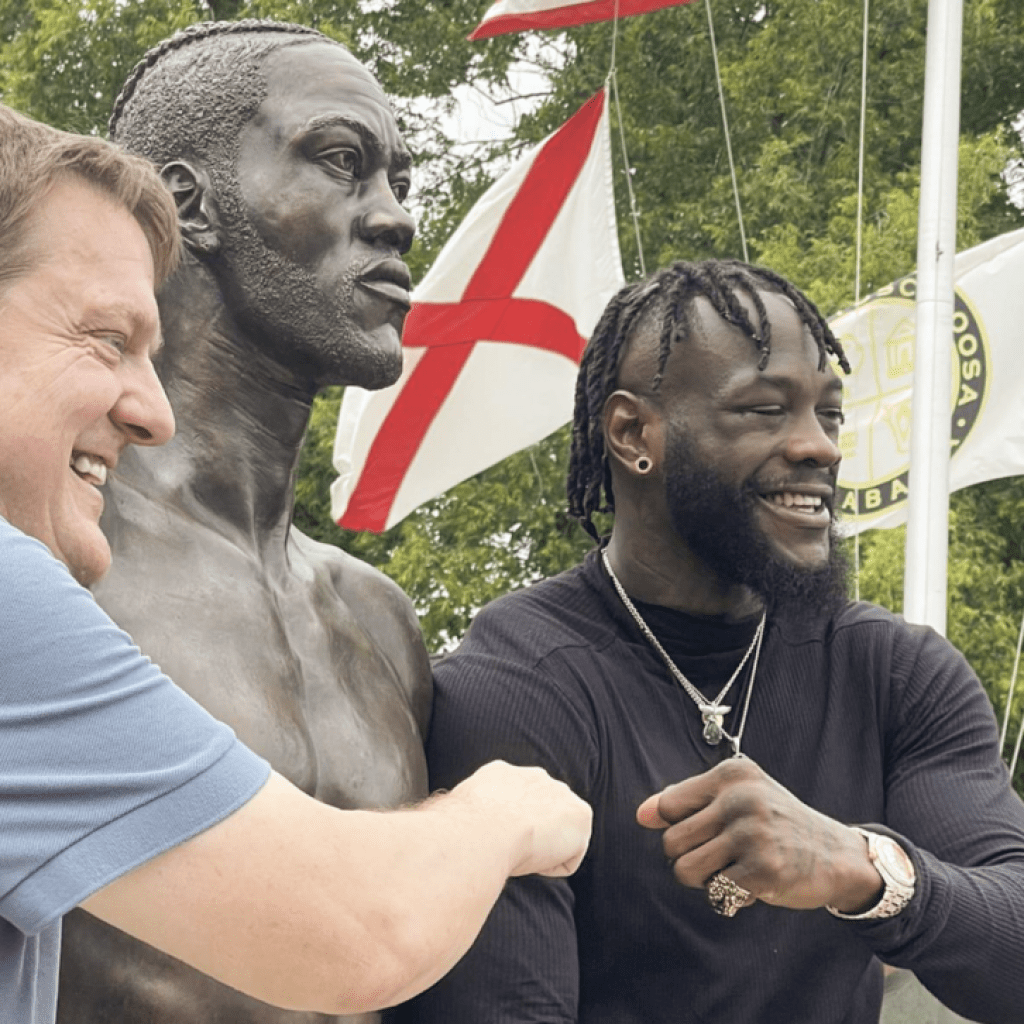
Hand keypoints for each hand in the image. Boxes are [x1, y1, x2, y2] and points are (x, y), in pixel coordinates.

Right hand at [458, 761, 592, 878]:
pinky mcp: (581, 815)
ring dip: (543, 851)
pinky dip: (553, 867)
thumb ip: (470, 819)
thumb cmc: (462, 833)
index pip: (515, 801)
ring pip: (557, 836)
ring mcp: (560, 793)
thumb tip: (456, 840)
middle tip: (511, 853)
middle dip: (533, 835)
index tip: (494, 844)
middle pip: (542, 814)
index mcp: (501, 773)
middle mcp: (534, 776)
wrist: (484, 831)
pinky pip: (569, 857)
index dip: (507, 828)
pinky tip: (533, 859)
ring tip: (519, 855)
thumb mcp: (458, 819)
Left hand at [636, 757, 881, 912]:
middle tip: (720, 858)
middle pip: (671, 842)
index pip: (668, 805)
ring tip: (730, 871)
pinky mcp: (764, 869)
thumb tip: (641, 815)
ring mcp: (753, 832)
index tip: (704, 833)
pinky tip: (753, 884)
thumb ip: (689, 801)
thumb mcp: (739, 796)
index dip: (675, 827)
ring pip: (686, 870)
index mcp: (732, 774)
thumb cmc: (776, 824)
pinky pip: (716, 892)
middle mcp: (741, 798)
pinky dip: (728, 896)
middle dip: (688, 859)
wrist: (837, 854)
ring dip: (704, 881)